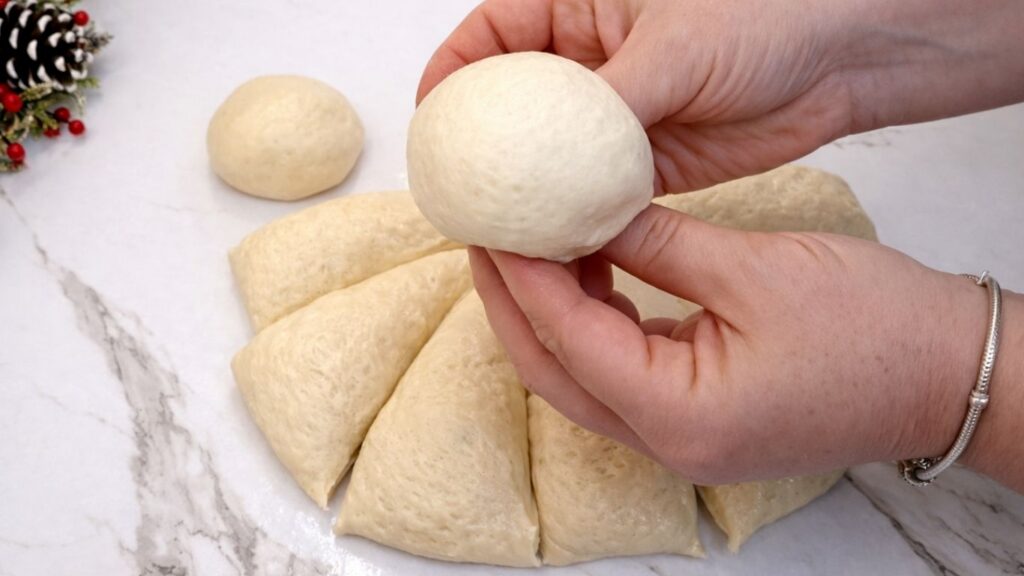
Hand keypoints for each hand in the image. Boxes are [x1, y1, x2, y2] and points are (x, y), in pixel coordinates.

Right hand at [418, 0, 1023, 194]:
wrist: (840, 60)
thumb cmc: (764, 14)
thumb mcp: (674, 44)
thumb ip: (607, 98)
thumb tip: (547, 152)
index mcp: (580, 10)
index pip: (493, 36)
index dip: (453, 74)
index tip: (434, 121)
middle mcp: (588, 66)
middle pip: (511, 108)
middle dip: (483, 146)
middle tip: (461, 189)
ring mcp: (613, 119)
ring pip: (549, 159)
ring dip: (526, 191)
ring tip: (500, 227)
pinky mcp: (642, 165)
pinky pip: (592, 194)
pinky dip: (573, 217)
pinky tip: (556, 239)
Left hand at [470, 207, 1023, 486]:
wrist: (947, 372)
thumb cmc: (873, 328)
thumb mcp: (752, 268)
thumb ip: (655, 242)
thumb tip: (586, 210)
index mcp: (678, 415)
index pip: (569, 340)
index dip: (523, 278)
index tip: (494, 225)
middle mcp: (669, 443)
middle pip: (555, 373)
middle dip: (515, 303)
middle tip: (492, 237)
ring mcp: (681, 438)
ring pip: (581, 378)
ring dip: (552, 313)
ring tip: (536, 244)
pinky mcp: (696, 421)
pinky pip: (620, 376)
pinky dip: (596, 325)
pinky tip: (592, 273)